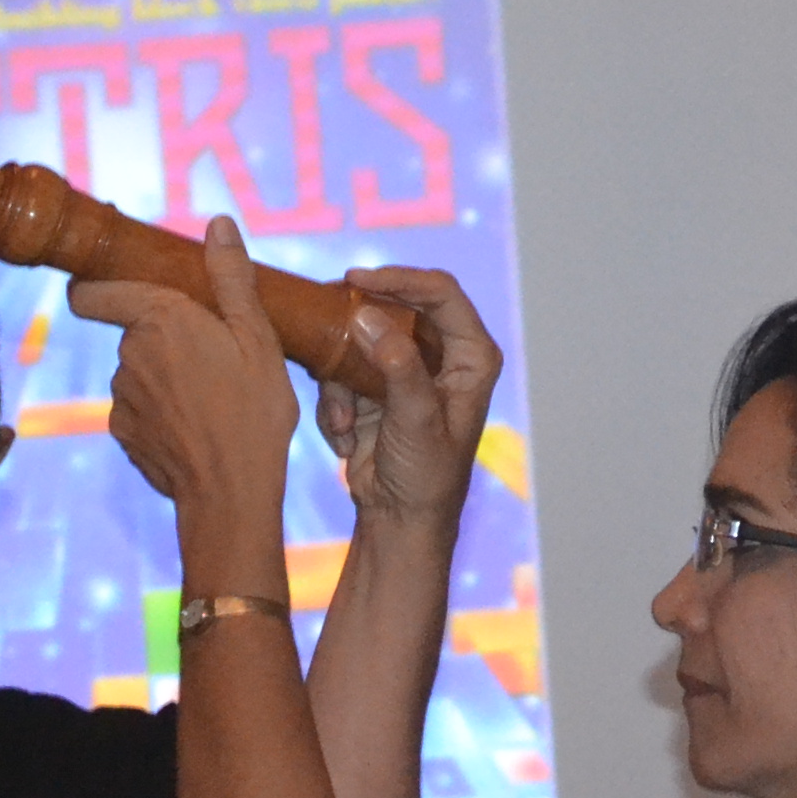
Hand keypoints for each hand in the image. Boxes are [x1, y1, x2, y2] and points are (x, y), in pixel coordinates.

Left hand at [69, 219, 299, 572]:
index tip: (113, 289)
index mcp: (160, 318)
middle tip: (214, 358)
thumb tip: (217, 224)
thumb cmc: (254, 412)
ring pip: (138, 372)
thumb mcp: (258, 338)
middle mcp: (128, 354)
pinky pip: (139, 408)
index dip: (97, 288)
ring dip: (165, 376)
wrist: (231, 493)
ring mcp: (121, 397)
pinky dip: (161, 412)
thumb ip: (232, 278)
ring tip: (213, 398)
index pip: (93, 293)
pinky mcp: (122, 432)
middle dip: (163, 338)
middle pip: (133, 332)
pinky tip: (197, 427)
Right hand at [314, 264, 498, 531]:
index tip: (356, 279)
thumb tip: (367, 317)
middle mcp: (442, 355)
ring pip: (360, 339)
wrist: (399, 519)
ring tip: (347, 422)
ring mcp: (406, 369)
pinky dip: (336, 401)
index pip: (441, 293)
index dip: (400, 278)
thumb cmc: (425, 476)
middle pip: (395, 307)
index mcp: (471, 356)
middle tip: (325, 321)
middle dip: (358, 324)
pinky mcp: (375, 386)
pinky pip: (342, 371)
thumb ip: (397, 366)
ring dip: (342, 379)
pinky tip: (346, 436)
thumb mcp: (415, 419)